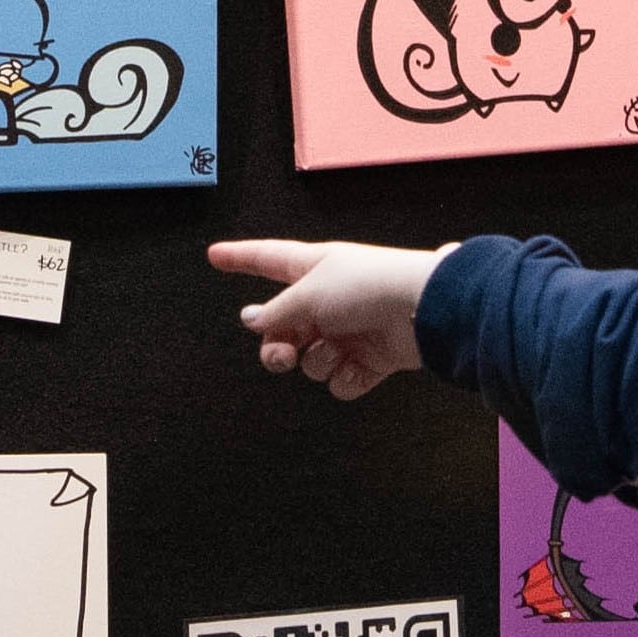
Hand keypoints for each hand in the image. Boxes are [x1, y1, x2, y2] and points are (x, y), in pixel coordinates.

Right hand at [210, 239, 448, 402]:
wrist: (423, 309)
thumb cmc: (368, 285)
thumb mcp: (310, 291)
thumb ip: (275, 311)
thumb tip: (249, 319)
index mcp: (312, 270)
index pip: (266, 260)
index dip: (240, 258)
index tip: (214, 255)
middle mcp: (327, 301)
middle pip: (282, 329)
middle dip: (277, 347)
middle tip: (283, 355)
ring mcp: (347, 332)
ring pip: (310, 360)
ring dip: (316, 360)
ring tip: (334, 350)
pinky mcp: (369, 360)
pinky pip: (341, 381)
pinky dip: (346, 377)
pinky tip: (357, 364)